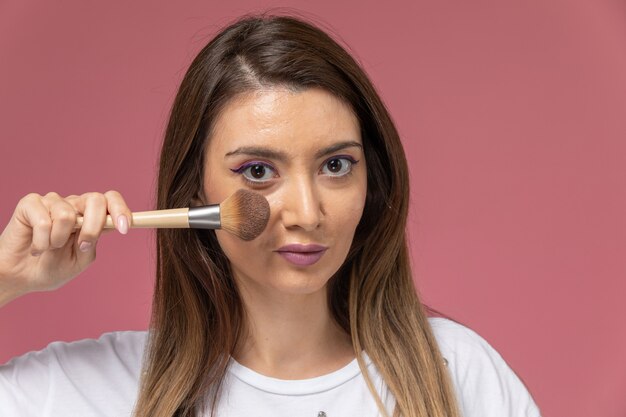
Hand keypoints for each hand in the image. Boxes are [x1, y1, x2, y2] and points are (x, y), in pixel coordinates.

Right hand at [0, 191, 130, 306]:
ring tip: (49, 249)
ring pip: (67, 214)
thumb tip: (108, 225)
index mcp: (89, 217)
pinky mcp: (31, 203)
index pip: (110, 201)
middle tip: (82, 246)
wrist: (20, 278)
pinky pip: (44, 220)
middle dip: (93, 226)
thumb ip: (94, 240)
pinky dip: (42, 241)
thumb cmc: (51, 268)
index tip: (125, 228)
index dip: (121, 210)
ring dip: (59, 240)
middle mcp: (73, 206)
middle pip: (95, 199)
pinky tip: (36, 247)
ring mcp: (52, 202)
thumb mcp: (81, 259)